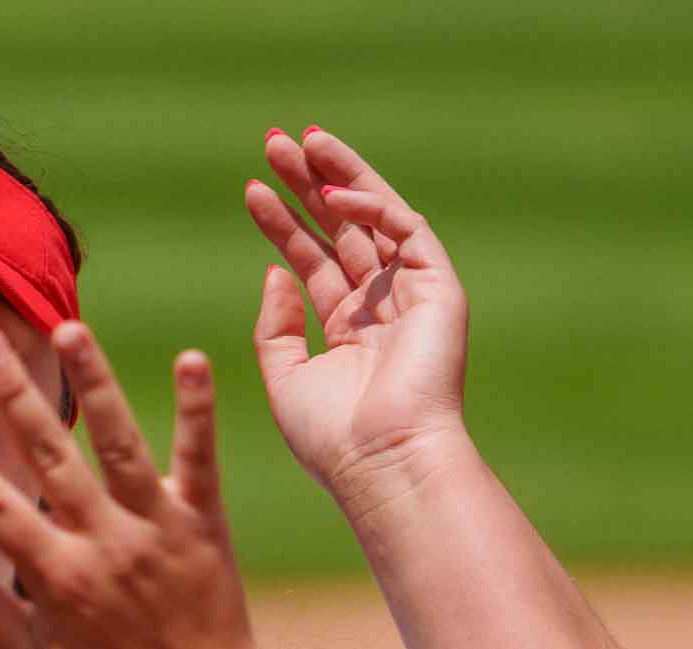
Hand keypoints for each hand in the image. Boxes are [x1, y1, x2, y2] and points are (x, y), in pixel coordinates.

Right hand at [0, 322, 284, 648]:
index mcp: (57, 579)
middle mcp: (103, 544)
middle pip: (49, 456)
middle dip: (11, 395)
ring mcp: (157, 529)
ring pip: (118, 442)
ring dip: (93, 381)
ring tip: (68, 327)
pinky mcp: (205, 525)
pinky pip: (199, 458)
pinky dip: (197, 411)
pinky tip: (193, 359)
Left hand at [246, 126, 471, 512]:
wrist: (384, 463)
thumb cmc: (334, 438)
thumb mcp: (286, 379)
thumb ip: (276, 325)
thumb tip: (275, 269)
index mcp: (351, 332)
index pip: (314, 262)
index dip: (284, 222)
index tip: (252, 189)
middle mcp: (384, 309)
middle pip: (343, 231)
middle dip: (309, 185)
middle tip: (274, 144)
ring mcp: (414, 297)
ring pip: (375, 219)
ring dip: (338, 177)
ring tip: (299, 141)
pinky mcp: (440, 290)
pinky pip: (407, 231)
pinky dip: (371, 207)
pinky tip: (330, 193)